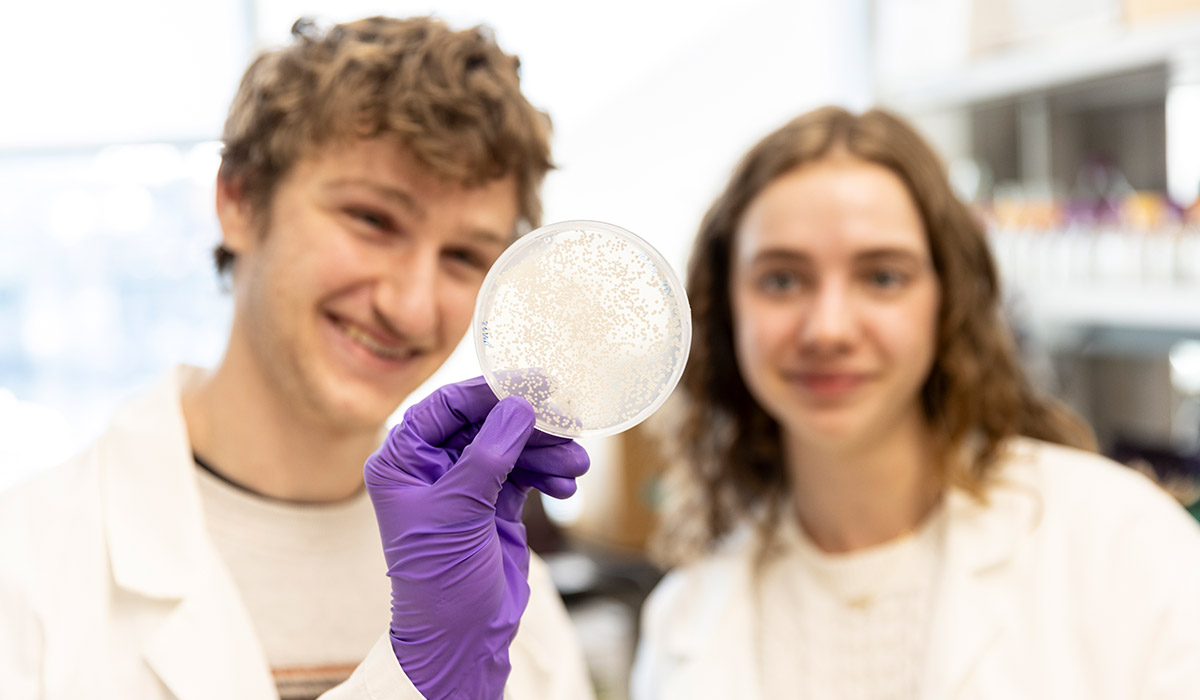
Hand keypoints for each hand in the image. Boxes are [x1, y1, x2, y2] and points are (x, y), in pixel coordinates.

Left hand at [363, 377, 588, 699]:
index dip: (489, 392)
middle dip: (527, 423)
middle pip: (485, 423)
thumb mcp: (459, 511)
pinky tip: (567, 483)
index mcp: (402, 462)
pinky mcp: (493, 504)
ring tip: (577, 460)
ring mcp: (464, 485)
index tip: (533, 383)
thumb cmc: (439, 580)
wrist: (459, 639)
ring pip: (510, 446)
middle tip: (566, 418)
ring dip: (546, 449)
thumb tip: (518, 406)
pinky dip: (547, 472)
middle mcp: (430, 468)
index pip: (445, 408)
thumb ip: (488, 455)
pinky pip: (524, 471)